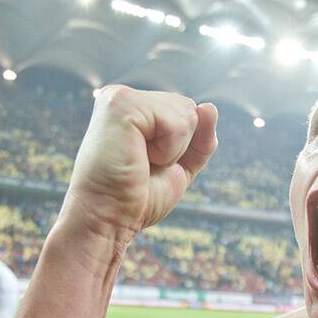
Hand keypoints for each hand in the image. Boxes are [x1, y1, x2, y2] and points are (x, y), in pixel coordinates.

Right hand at [65, 86, 218, 236]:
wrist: (107, 220)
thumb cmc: (136, 198)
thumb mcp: (179, 166)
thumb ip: (199, 139)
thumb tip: (209, 107)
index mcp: (133, 108)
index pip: (186, 112)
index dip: (182, 147)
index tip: (148, 165)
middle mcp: (124, 97)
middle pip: (189, 108)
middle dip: (179, 147)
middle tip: (143, 166)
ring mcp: (120, 97)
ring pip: (187, 113)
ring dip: (173, 150)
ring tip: (139, 162)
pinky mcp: (121, 105)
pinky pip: (177, 124)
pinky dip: (168, 151)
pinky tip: (139, 158)